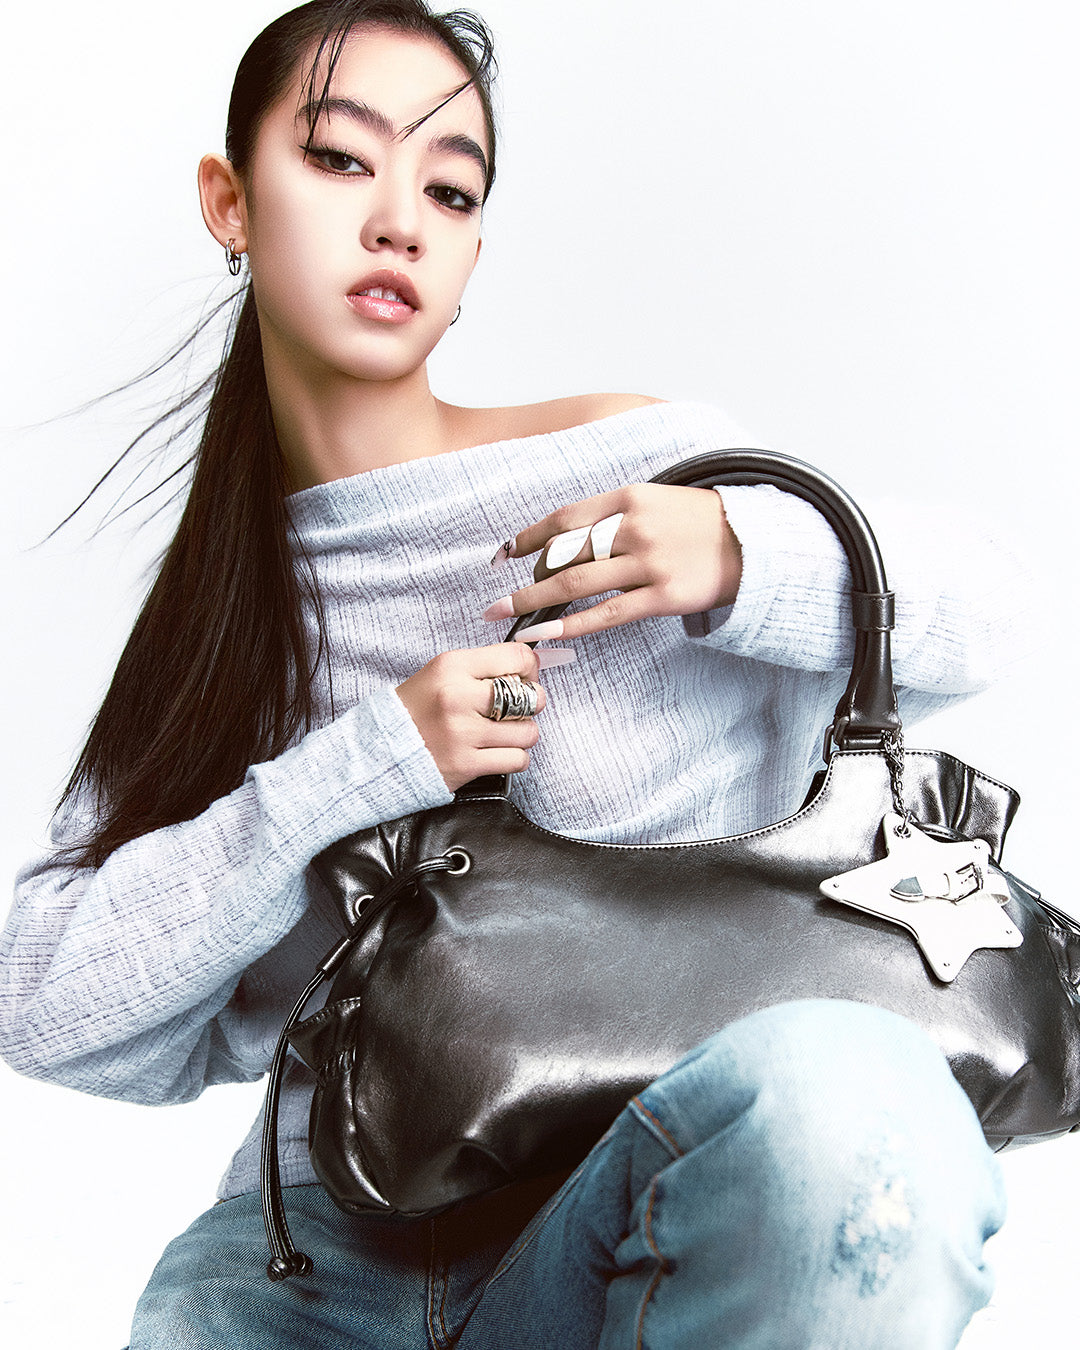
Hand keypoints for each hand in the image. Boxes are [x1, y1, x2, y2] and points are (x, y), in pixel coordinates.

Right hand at [397, 642, 570, 791]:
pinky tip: (496, 752)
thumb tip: (531, 667)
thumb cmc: (417, 711)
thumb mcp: (442, 673)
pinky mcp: (466, 764)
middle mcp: (458, 696)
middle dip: (530, 704)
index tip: (524, 679)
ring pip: (528, 732)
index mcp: (452, 666)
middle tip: (515, 709)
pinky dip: (514, 758)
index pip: (518, 657)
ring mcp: (462, 732)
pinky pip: (517, 760)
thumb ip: (483, 667)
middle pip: (530, 697)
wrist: (381, 750)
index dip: (529, 670)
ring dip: (521, 735)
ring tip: (501, 733)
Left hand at [484, 484, 742, 639]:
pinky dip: (571, 625)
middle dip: (525, 578)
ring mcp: (649, 562)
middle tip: (498, 600)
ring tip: (505, 617)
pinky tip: (545, 635)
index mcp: (629, 498)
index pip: (565, 518)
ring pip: (576, 584)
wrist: (755, 543)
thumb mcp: (657, 500)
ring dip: (533, 603)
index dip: (529, 537)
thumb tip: (567, 537)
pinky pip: (607, 613)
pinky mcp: (663, 595)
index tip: (503, 554)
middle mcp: (634, 527)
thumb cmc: (700, 522)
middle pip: (564, 553)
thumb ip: (615, 514)